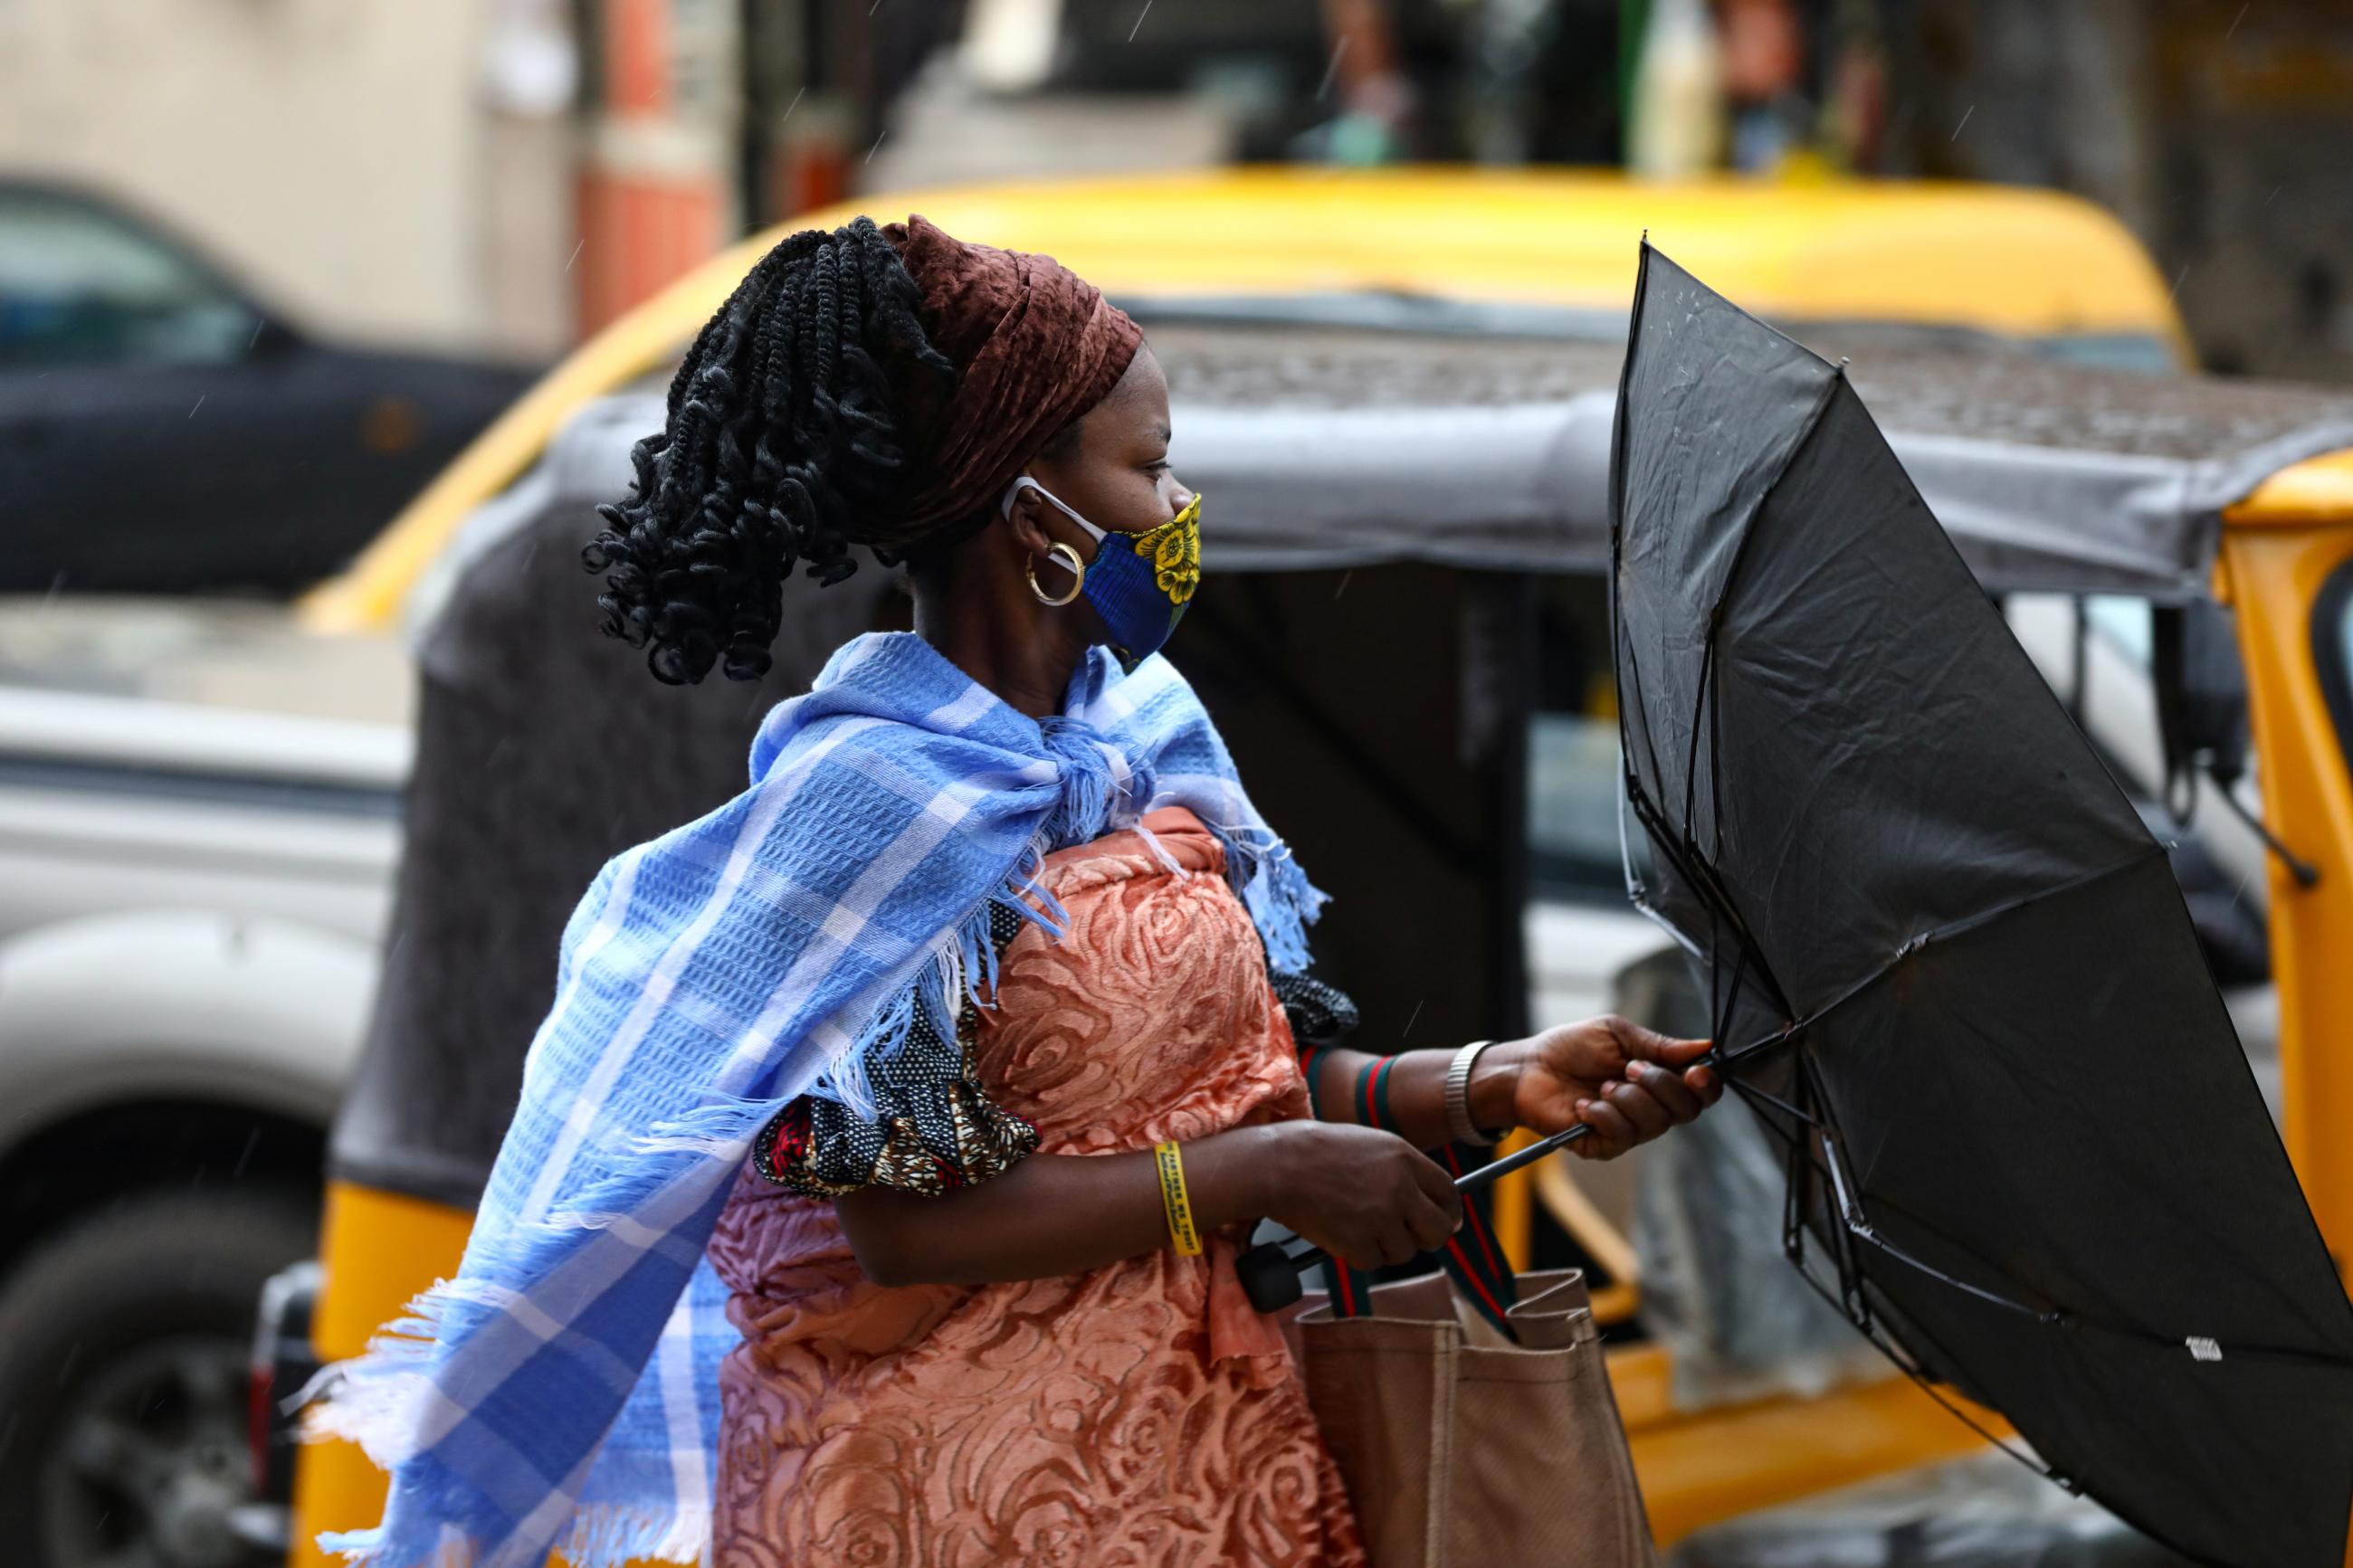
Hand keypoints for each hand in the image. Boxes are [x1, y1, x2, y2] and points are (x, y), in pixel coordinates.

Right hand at [1255, 1122, 1463, 1270]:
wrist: (1277, 1166)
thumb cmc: (1316, 1152)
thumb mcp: (1368, 1143)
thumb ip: (1402, 1169)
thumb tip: (1433, 1203)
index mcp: (1403, 1157)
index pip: (1448, 1192)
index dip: (1449, 1212)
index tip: (1445, 1222)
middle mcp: (1399, 1188)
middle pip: (1438, 1230)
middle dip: (1425, 1238)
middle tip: (1406, 1237)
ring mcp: (1380, 1217)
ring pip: (1404, 1252)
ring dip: (1384, 1246)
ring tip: (1356, 1227)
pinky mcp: (1358, 1242)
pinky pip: (1372, 1262)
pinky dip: (1357, 1255)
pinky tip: (1339, 1233)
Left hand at [1497, 1015, 1719, 1159]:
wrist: (1529, 1068)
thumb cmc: (1571, 1048)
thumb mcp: (1616, 1034)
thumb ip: (1659, 1044)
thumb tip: (1704, 1046)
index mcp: (1659, 1080)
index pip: (1700, 1093)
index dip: (1706, 1084)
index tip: (1695, 1071)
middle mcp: (1650, 1108)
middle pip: (1686, 1110)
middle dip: (1661, 1085)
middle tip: (1630, 1068)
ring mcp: (1628, 1130)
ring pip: (1655, 1123)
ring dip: (1627, 1098)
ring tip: (1600, 1085)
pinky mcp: (1604, 1146)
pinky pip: (1622, 1136)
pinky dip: (1603, 1115)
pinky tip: (1583, 1104)